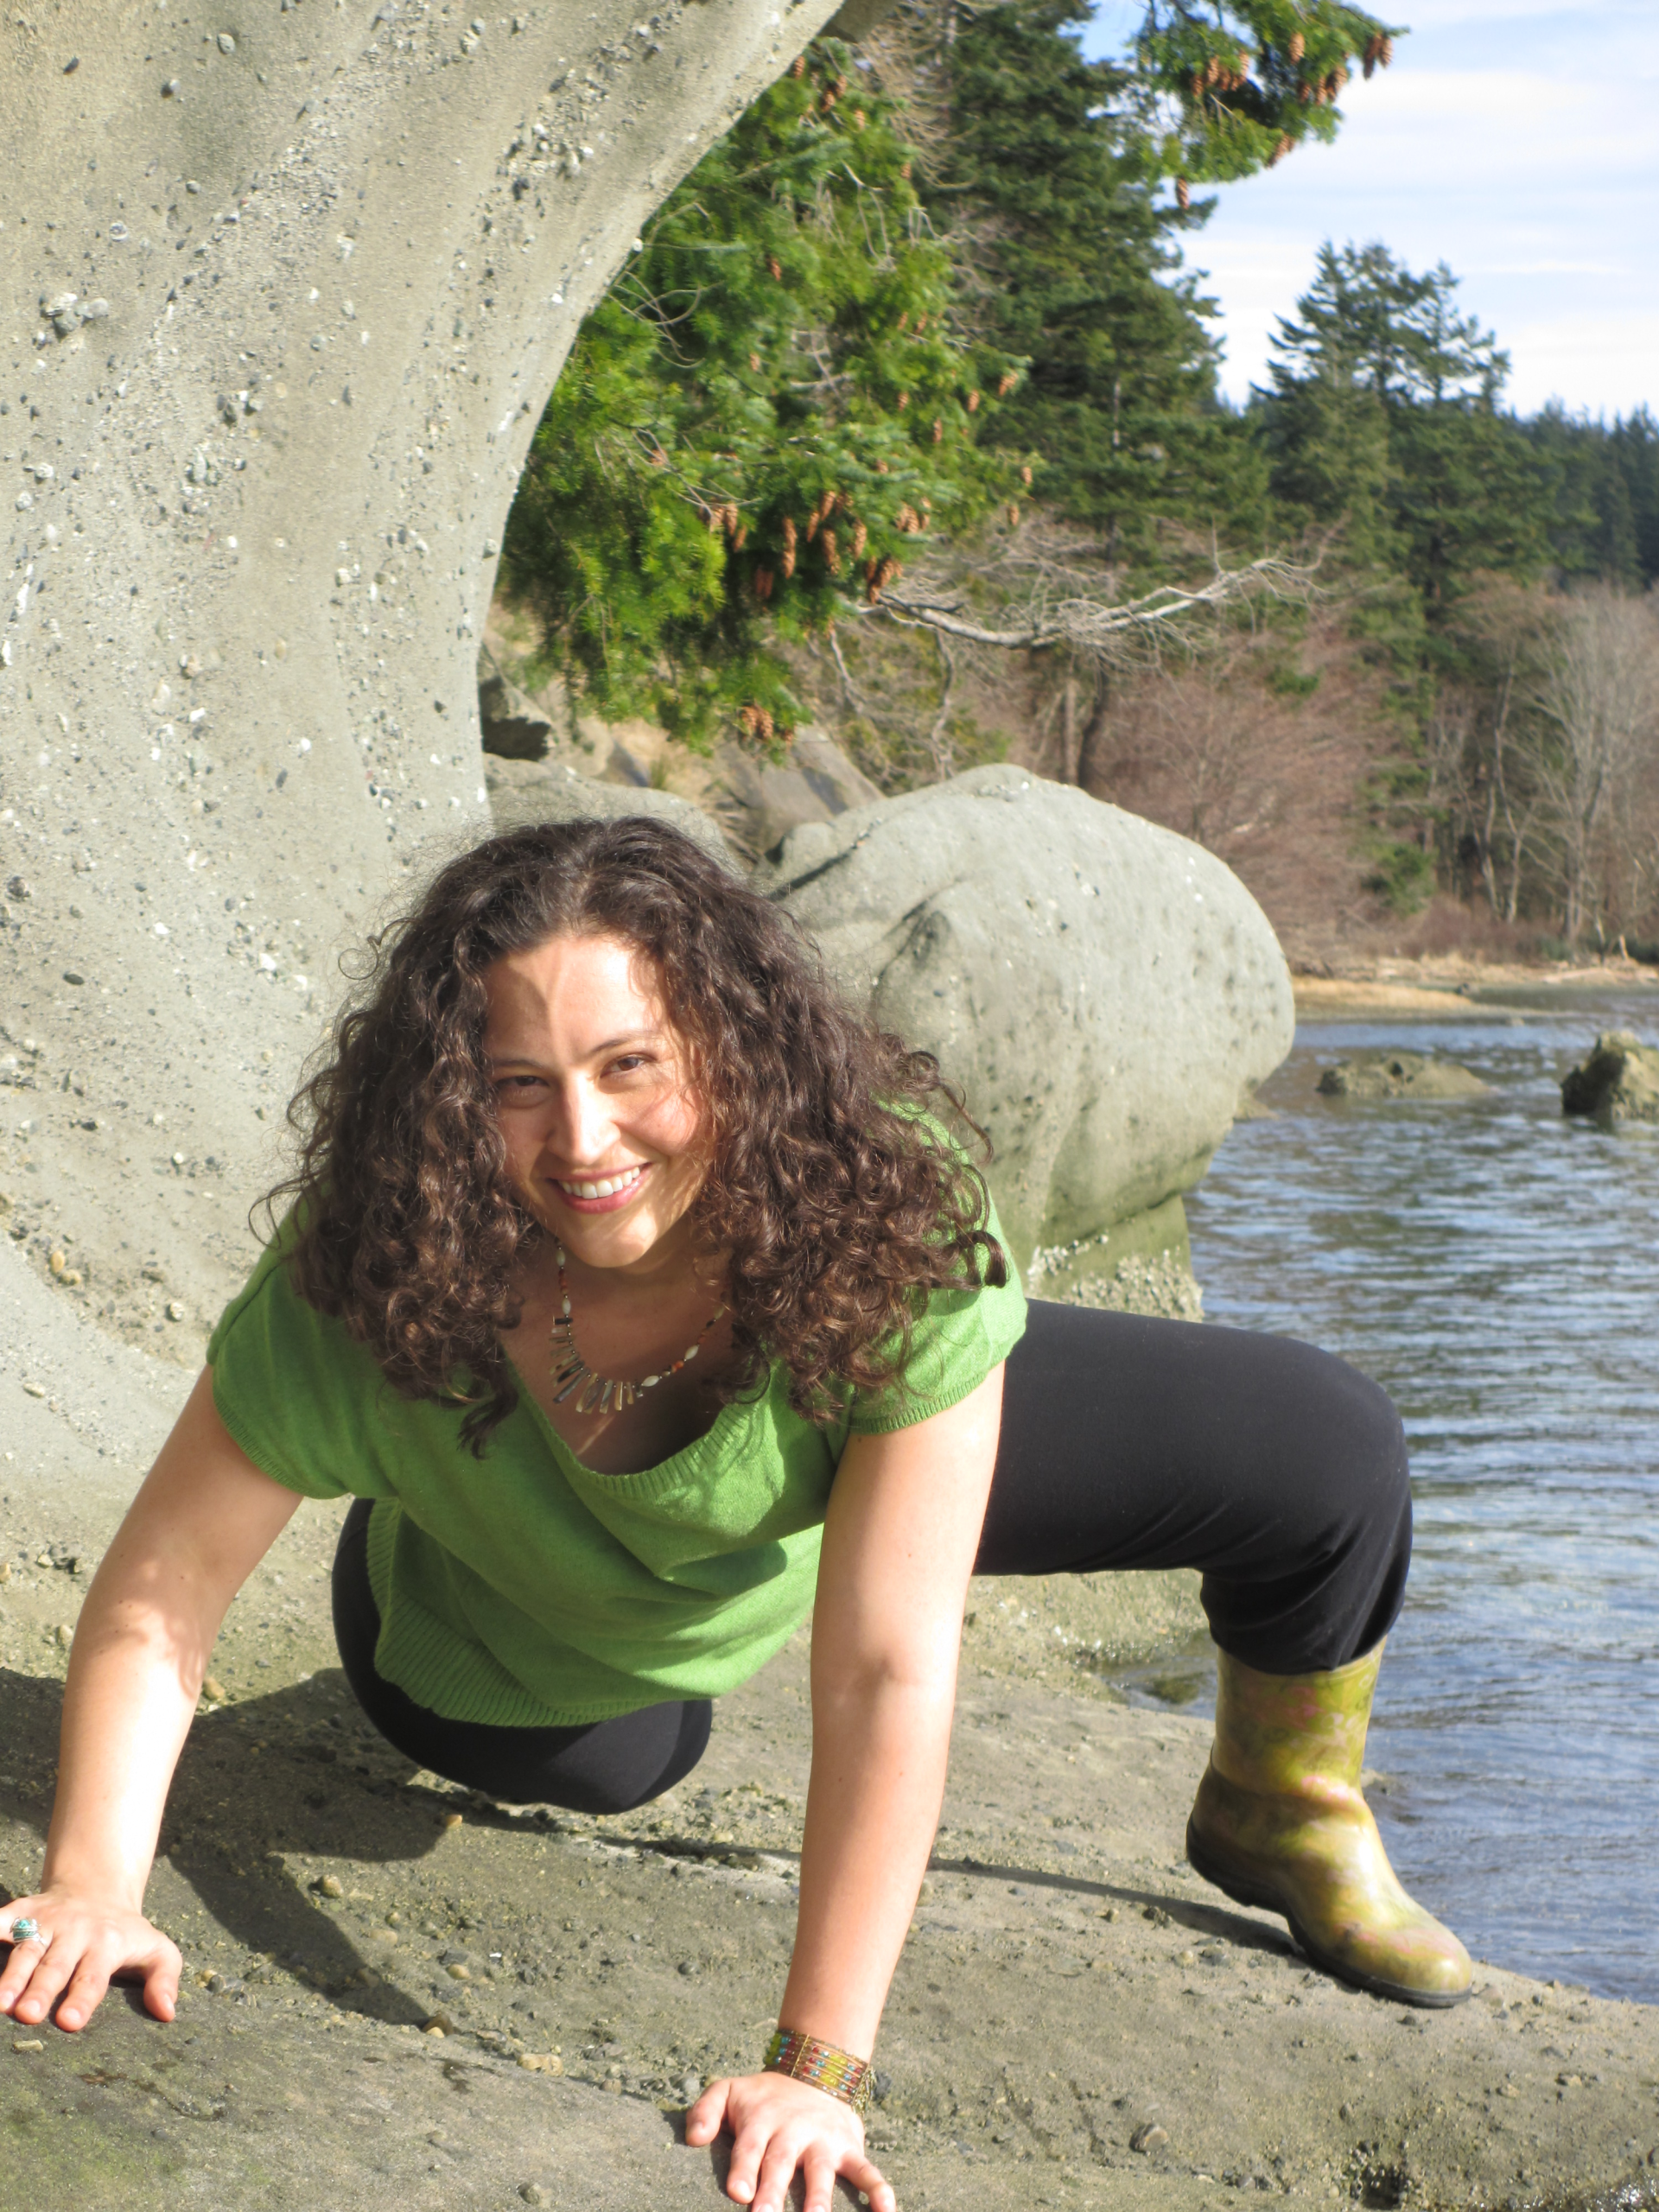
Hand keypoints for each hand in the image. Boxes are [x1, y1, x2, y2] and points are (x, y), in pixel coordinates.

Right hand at [0, 1890, 180, 2033]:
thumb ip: (165, 1979)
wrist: (99, 1888)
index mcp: (106, 1945)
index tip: (69, 2021)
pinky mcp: (21, 1912)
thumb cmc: (127, 1933)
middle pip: (55, 1966)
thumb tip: (167, 2012)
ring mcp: (45, 1923)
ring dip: (10, 1976)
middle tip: (27, 2015)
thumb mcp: (158, 1950)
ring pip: (25, 1951)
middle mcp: (74, 1933)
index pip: (93, 1977)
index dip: (82, 1999)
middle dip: (40, 1990)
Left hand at [687, 2070, 894, 2211]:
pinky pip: (867, 2169)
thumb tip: (693, 2139)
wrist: (814, 2071)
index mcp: (761, 2119)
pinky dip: (878, 2189)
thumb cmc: (762, 2097)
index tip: (737, 2192)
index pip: (750, 2146)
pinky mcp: (850, 2148)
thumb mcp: (728, 2090)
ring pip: (822, 2170)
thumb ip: (705, 2110)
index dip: (744, 2169)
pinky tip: (886, 2210)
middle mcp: (793, 2130)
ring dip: (820, 2196)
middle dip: (774, 2190)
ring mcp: (824, 2140)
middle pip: (782, 2162)